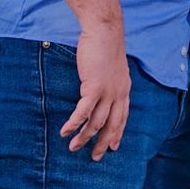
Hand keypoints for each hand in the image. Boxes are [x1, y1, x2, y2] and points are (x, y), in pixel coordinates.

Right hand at [60, 21, 129, 159]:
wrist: (105, 31)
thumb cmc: (105, 45)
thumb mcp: (112, 66)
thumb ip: (109, 80)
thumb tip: (101, 87)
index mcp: (124, 89)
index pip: (123, 116)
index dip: (118, 132)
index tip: (113, 146)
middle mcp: (119, 93)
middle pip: (112, 125)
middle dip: (103, 142)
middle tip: (96, 157)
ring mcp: (108, 92)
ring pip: (97, 122)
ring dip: (84, 137)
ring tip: (73, 148)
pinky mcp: (94, 88)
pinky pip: (83, 112)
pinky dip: (74, 124)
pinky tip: (65, 132)